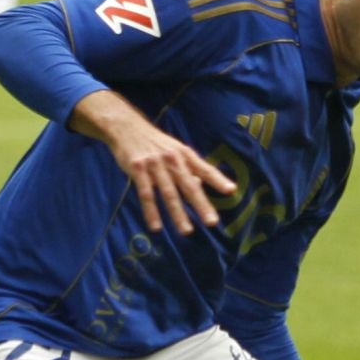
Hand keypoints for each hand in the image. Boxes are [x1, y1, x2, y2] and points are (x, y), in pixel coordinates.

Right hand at [70, 90, 234, 235]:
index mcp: (185, 154)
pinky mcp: (138, 170)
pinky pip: (145, 194)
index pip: (205, 169)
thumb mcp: (175, 150)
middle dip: (201, 204)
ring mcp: (155, 164)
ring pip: (169, 193)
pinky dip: (151, 212)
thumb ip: (188, 168)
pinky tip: (156, 226)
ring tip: (186, 231)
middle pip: (189, 185)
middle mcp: (172, 159)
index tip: (231, 191)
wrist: (128, 128)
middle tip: (212, 222)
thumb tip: (201, 186)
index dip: (218, 180)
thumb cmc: (156, 144)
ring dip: (178, 214)